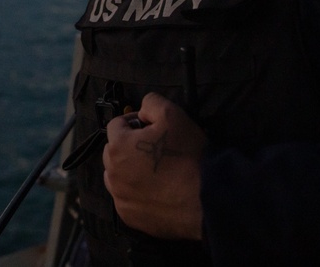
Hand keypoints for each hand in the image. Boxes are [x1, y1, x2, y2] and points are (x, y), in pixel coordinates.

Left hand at [103, 92, 206, 239]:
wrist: (206, 200)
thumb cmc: (187, 156)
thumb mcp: (173, 114)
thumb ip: (151, 103)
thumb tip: (142, 110)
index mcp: (117, 146)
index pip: (117, 125)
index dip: (135, 122)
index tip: (153, 128)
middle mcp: (112, 173)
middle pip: (115, 151)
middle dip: (130, 146)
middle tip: (157, 149)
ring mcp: (120, 198)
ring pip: (118, 176)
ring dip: (130, 170)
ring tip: (156, 171)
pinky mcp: (130, 217)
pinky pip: (127, 199)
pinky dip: (137, 193)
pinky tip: (158, 191)